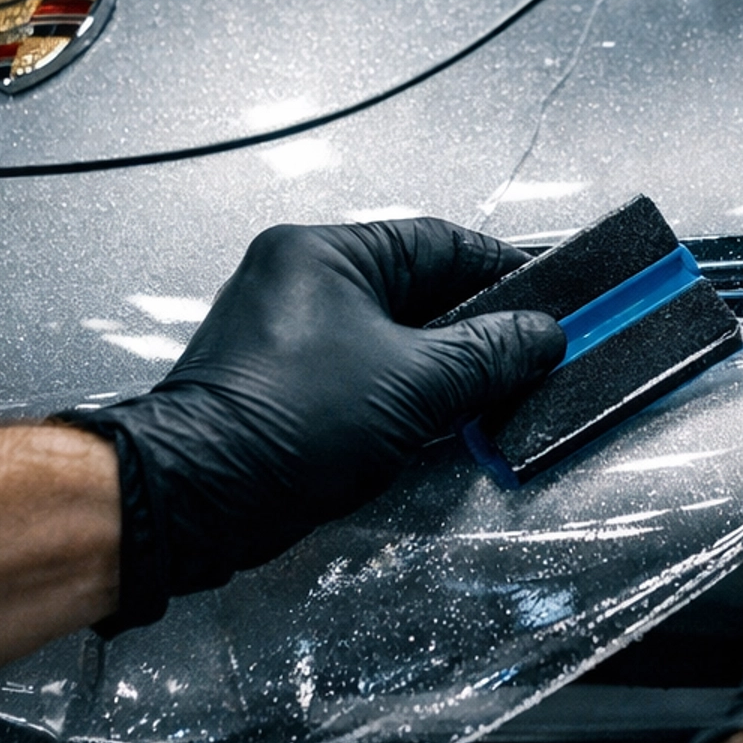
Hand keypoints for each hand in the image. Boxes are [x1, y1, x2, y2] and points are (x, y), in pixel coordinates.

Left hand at [77, 221, 563, 630]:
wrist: (196, 500)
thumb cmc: (278, 427)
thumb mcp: (414, 384)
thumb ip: (488, 355)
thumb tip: (539, 335)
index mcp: (321, 253)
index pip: (437, 242)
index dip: (500, 270)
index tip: (545, 296)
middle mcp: (297, 283)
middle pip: (414, 292)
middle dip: (473, 328)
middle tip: (526, 352)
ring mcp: (285, 336)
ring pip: (389, 339)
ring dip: (438, 367)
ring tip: (487, 393)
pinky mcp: (281, 387)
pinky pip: (361, 375)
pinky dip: (402, 394)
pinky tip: (435, 422)